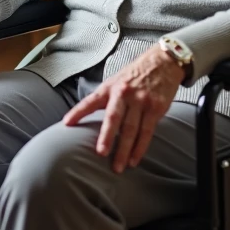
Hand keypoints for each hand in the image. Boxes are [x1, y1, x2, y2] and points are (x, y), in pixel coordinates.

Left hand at [63, 45, 184, 172]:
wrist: (163, 62)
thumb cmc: (135, 74)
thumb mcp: (116, 80)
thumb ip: (105, 98)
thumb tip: (88, 118)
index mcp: (110, 87)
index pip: (90, 101)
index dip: (78, 112)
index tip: (66, 124)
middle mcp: (124, 93)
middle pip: (114, 118)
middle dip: (106, 136)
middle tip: (101, 153)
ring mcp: (141, 101)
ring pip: (131, 129)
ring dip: (125, 150)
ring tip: (118, 167)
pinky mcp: (156, 108)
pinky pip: (147, 132)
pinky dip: (140, 148)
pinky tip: (134, 160)